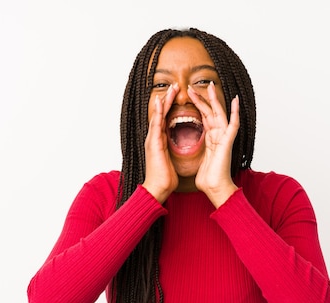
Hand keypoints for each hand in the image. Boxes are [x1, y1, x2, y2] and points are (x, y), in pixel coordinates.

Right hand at [142, 84, 178, 202]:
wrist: (158, 189)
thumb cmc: (165, 178)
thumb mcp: (171, 160)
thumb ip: (172, 150)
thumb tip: (178, 146)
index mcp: (159, 141)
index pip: (165, 119)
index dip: (170, 107)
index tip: (176, 96)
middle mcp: (154, 138)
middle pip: (161, 114)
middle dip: (167, 100)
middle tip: (174, 86)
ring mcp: (152, 140)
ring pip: (158, 115)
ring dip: (163, 101)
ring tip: (169, 89)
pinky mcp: (153, 144)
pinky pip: (156, 124)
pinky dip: (158, 112)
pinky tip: (161, 102)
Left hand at [189, 82, 239, 207]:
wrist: (215, 189)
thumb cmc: (208, 180)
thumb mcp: (199, 163)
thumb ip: (199, 155)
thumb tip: (194, 158)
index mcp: (211, 141)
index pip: (204, 119)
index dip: (198, 107)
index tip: (189, 97)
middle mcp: (218, 137)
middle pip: (210, 113)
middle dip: (202, 99)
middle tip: (192, 86)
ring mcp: (224, 139)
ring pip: (219, 114)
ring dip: (213, 100)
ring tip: (209, 86)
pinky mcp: (227, 142)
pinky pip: (233, 125)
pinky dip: (235, 112)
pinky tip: (235, 100)